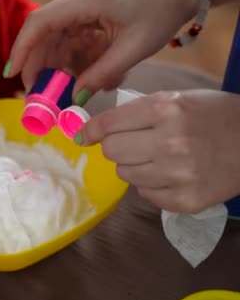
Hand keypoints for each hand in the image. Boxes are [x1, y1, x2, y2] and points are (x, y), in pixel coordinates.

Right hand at [7, 0, 196, 103]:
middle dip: (38, 67)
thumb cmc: (158, 15)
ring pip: (51, 39)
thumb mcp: (133, 50)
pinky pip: (63, 38)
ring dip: (55, 67)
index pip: (39, 23)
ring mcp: (73, 0)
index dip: (22, 50)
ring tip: (65, 91)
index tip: (12, 75)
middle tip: (40, 97)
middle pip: (41, 34)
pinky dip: (68, 59)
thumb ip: (101, 75)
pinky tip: (80, 76)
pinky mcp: (77, 9)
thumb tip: (74, 98)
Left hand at [77, 90, 239, 212]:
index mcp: (165, 110)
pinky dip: (151, 185)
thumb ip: (136, 112)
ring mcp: (179, 174)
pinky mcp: (186, 200)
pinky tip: (170, 174)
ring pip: (125, 175)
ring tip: (157, 158)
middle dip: (116, 147)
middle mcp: (170, 142)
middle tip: (133, 145)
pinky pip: (145, 195)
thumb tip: (92, 131)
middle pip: (112, 151)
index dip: (92, 130)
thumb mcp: (178, 99)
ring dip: (133, 166)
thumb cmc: (214, 115)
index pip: (109, 124)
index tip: (86, 136)